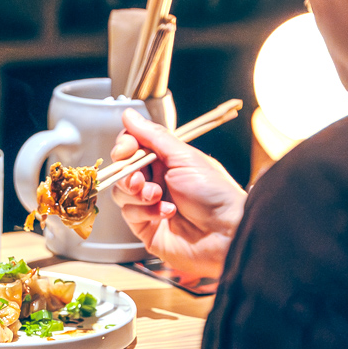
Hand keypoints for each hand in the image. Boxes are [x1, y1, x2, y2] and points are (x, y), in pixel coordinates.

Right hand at [110, 108, 246, 280]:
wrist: (226, 233)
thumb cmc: (215, 193)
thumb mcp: (184, 158)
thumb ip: (153, 136)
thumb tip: (129, 115)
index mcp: (167, 160)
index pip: (133, 145)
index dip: (125, 146)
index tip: (124, 151)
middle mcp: (157, 179)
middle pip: (123, 169)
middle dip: (129, 173)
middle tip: (141, 180)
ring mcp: (149, 204)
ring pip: (121, 192)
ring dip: (137, 193)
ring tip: (158, 197)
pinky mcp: (146, 227)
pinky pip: (129, 214)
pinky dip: (144, 212)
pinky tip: (166, 213)